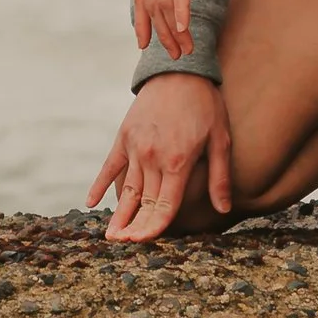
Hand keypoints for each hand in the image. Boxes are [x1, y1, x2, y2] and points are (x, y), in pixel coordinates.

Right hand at [86, 75, 233, 244]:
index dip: (155, 228)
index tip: (145, 243)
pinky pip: (109, 166)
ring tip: (111, 236)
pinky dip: (100, 184)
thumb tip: (224, 209)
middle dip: (136, 228)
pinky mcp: (124, 137)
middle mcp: (153, 158)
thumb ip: (219, 176)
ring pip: (127, 189)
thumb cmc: (206, 105)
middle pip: (144, 202)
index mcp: (178, 162)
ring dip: (119, 214)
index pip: (165, 206)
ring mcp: (135, 148)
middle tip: (125, 247)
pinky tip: (93, 203)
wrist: (180, 70)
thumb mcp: (221, 139)